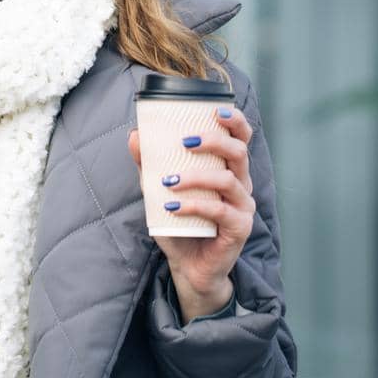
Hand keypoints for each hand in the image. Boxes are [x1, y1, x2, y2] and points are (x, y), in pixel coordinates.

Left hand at [127, 104, 254, 315]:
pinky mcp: (239, 228)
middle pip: (239, 152)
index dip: (234, 120)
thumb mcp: (161, 192)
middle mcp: (241, 184)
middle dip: (214, 141)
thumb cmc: (180, 224)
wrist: (189, 267)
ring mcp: (243, 207)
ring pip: (228, 180)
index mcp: (229, 169)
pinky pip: (219, 211)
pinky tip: (173, 206)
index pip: (241, 137)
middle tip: (186, 141)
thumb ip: (150, 165)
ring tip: (169, 181)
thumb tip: (134, 135)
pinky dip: (194, 205)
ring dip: (196, 176)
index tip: (215, 110)